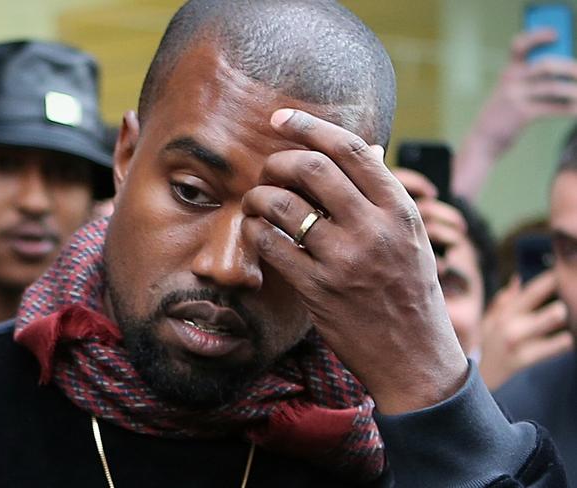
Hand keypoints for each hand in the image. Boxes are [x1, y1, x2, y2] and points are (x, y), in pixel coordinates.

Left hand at [242, 109, 467, 414]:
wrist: (414, 356)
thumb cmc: (411, 291)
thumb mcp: (412, 237)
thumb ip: (385, 193)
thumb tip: (367, 148)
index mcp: (400, 210)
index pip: (351, 150)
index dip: (310, 126)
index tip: (281, 118)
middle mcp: (374, 230)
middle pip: (311, 169)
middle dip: (279, 161)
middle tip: (269, 169)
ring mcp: (344, 261)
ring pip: (284, 205)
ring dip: (259, 195)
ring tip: (258, 200)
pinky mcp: (318, 290)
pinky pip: (272, 245)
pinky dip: (257, 230)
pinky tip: (257, 230)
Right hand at [453, 30, 576, 198]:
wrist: (483, 140)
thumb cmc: (503, 116)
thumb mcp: (510, 93)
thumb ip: (531, 81)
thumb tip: (565, 74)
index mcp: (508, 72)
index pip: (519, 45)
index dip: (537, 36)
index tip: (556, 35)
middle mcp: (510, 80)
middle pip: (546, 64)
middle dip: (569, 67)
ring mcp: (515, 96)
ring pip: (553, 86)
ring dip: (573, 90)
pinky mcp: (521, 113)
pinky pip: (551, 107)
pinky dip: (567, 109)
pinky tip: (576, 111)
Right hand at [479, 271, 572, 389]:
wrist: (480, 375)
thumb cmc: (490, 344)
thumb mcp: (491, 320)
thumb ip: (504, 300)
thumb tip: (517, 279)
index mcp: (505, 312)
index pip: (530, 291)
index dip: (548, 280)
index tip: (562, 272)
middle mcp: (509, 323)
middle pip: (537, 299)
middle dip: (555, 294)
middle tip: (567, 294)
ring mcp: (515, 340)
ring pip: (546, 319)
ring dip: (557, 315)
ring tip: (562, 314)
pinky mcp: (522, 358)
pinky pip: (550, 347)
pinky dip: (562, 342)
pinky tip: (566, 340)